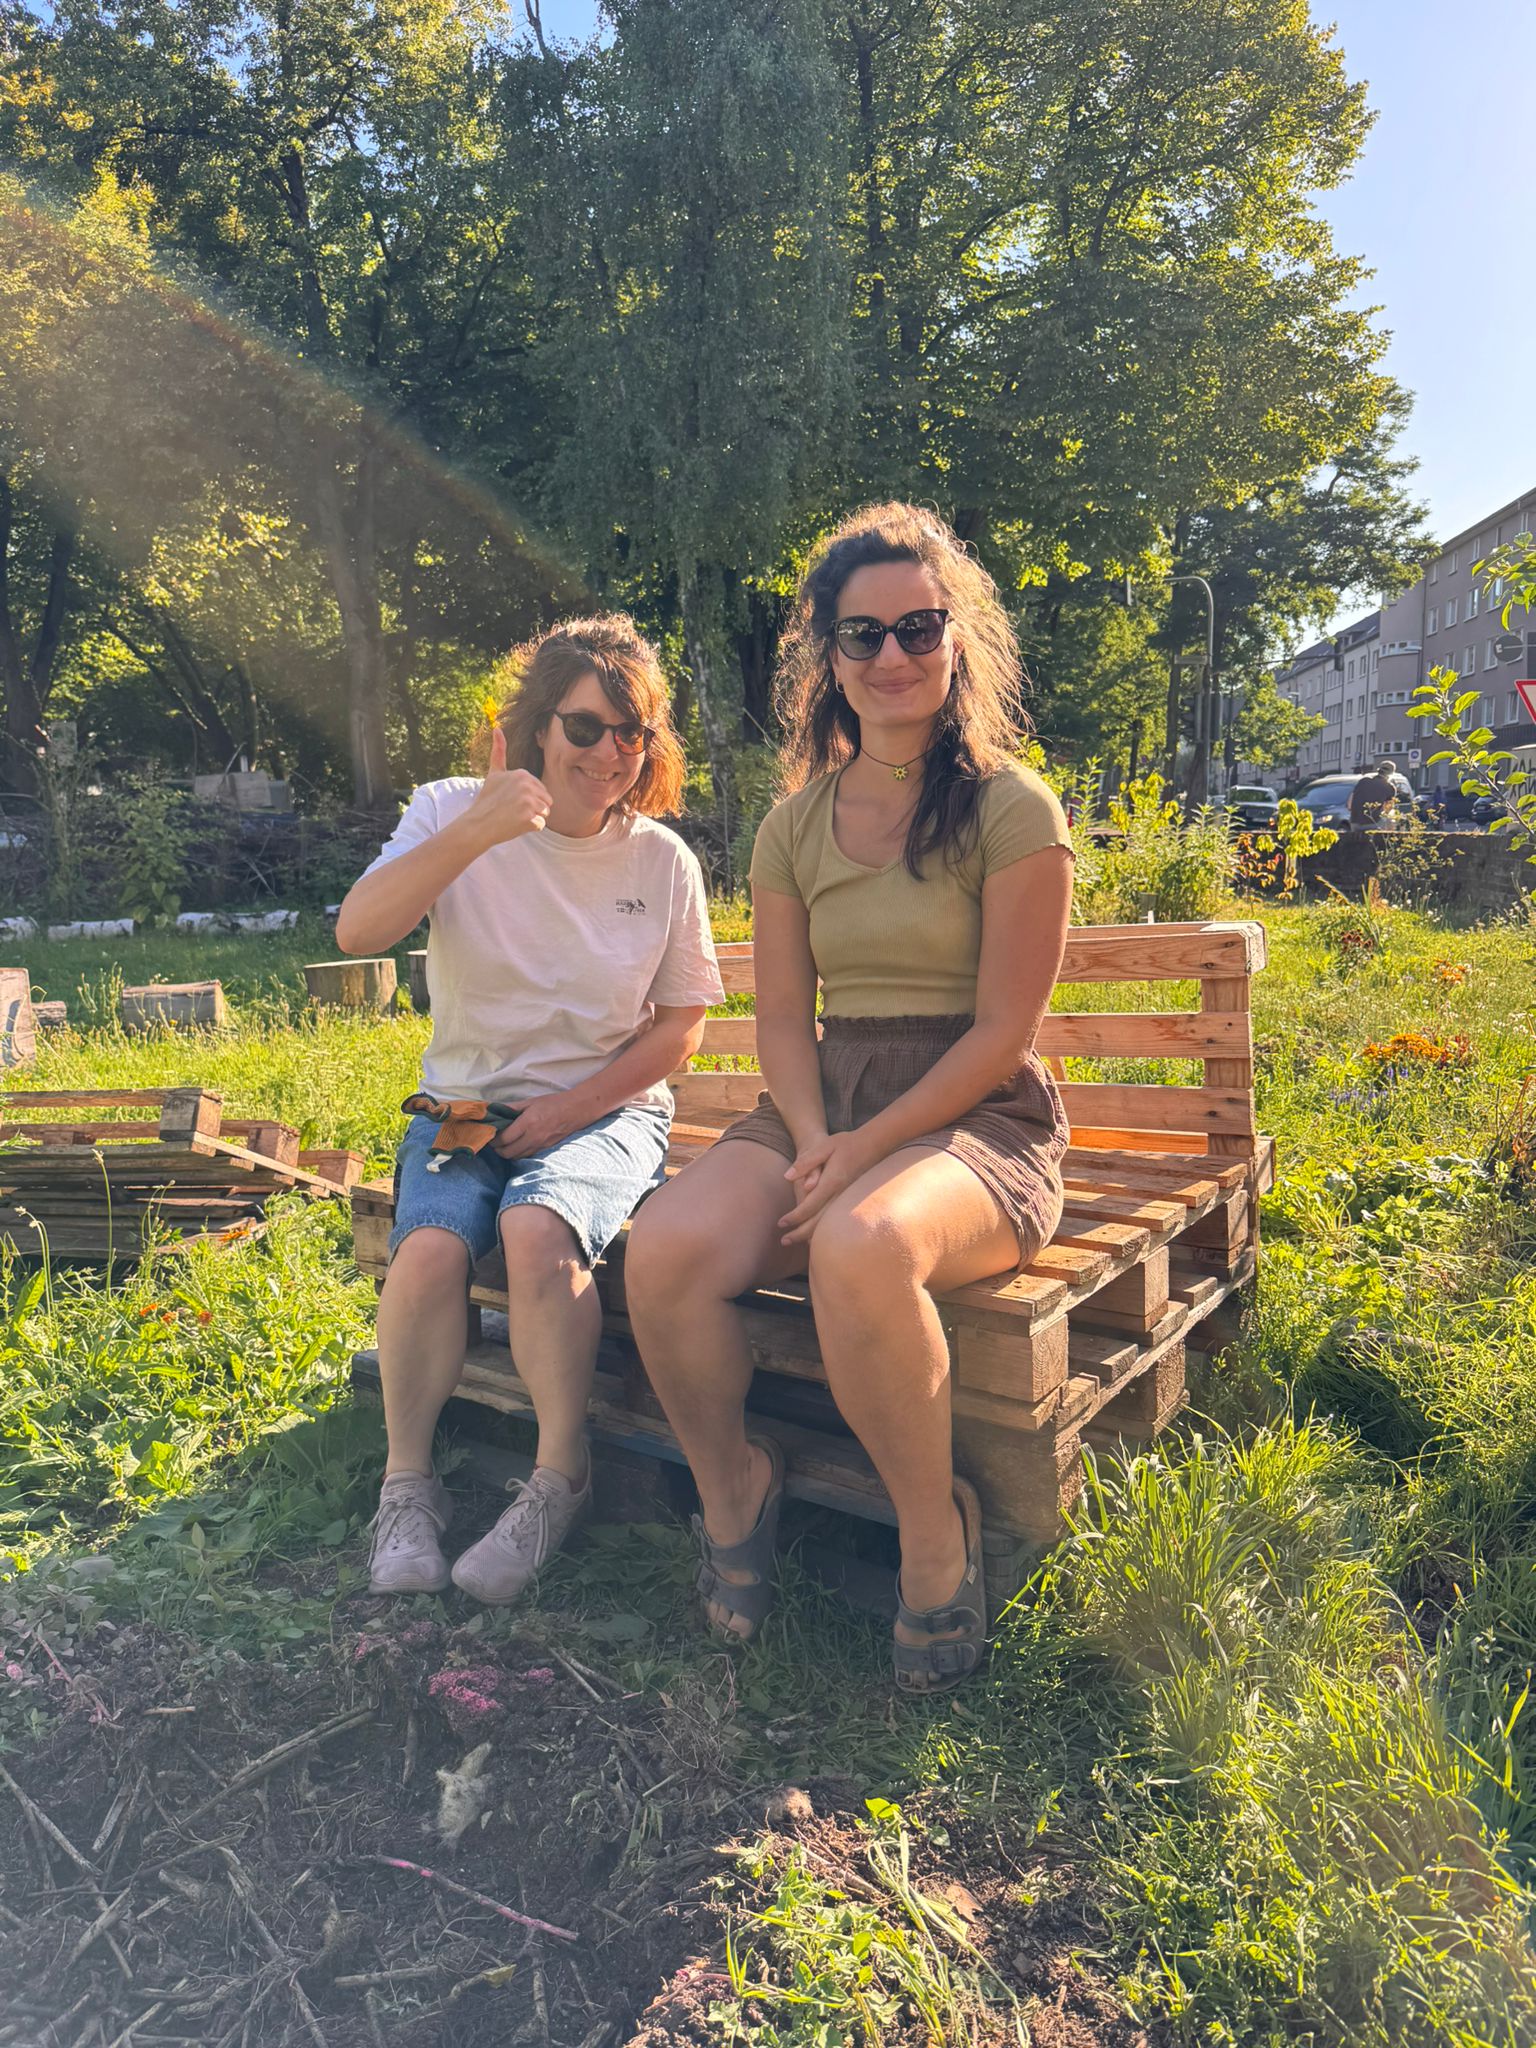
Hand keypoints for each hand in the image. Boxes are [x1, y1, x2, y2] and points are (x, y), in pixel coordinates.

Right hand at [462, 724, 551, 847]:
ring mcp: (528, 801)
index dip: (528, 799)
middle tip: (512, 810)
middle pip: (546, 801)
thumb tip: (497, 728)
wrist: (477, 823)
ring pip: (545, 813)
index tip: (510, 799)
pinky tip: (515, 825)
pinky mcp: (529, 818)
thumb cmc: (487, 800)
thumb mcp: (494, 773)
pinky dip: (529, 828)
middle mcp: (527, 785)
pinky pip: (540, 825)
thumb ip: (499, 751)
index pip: (541, 790)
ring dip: (532, 818)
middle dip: (533, 808)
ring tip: (514, 816)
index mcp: (522, 774)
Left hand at [491, 1093, 585, 1158]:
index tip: (489, 1134)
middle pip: (507, 1152)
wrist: (575, 1110)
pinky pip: (526, 1155)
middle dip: (497, 1149)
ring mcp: (540, 1145)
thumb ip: (511, 1108)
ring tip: (504, 1144)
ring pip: (516, 1157)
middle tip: (494, 1141)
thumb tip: (494, 1109)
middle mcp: (533, 1137)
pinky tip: (517, 1145)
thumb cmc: (553, 1103)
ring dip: (507, 1153)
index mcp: (527, 1123)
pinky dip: (518, 1153)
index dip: (493, 1139)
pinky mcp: (545, 1149)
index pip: (504, 1138)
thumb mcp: (530, 1102)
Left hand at [778, 1131, 870, 1246]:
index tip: (780, 1223)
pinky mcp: (852, 1201)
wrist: (873, 1145)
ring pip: (828, 1224)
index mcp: (832, 1181)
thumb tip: (787, 1177)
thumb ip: (806, 1161)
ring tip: (795, 1242)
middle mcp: (841, 1195)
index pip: (810, 1205)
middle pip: (819, 1221)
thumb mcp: (824, 1146)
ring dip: (811, 1235)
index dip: (794, 1217)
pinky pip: (835, 1221)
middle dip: (800, 1233)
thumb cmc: (846, 1144)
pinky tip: (814, 1235)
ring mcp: (848, 1200)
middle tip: (783, 1241)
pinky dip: (823, 1230)